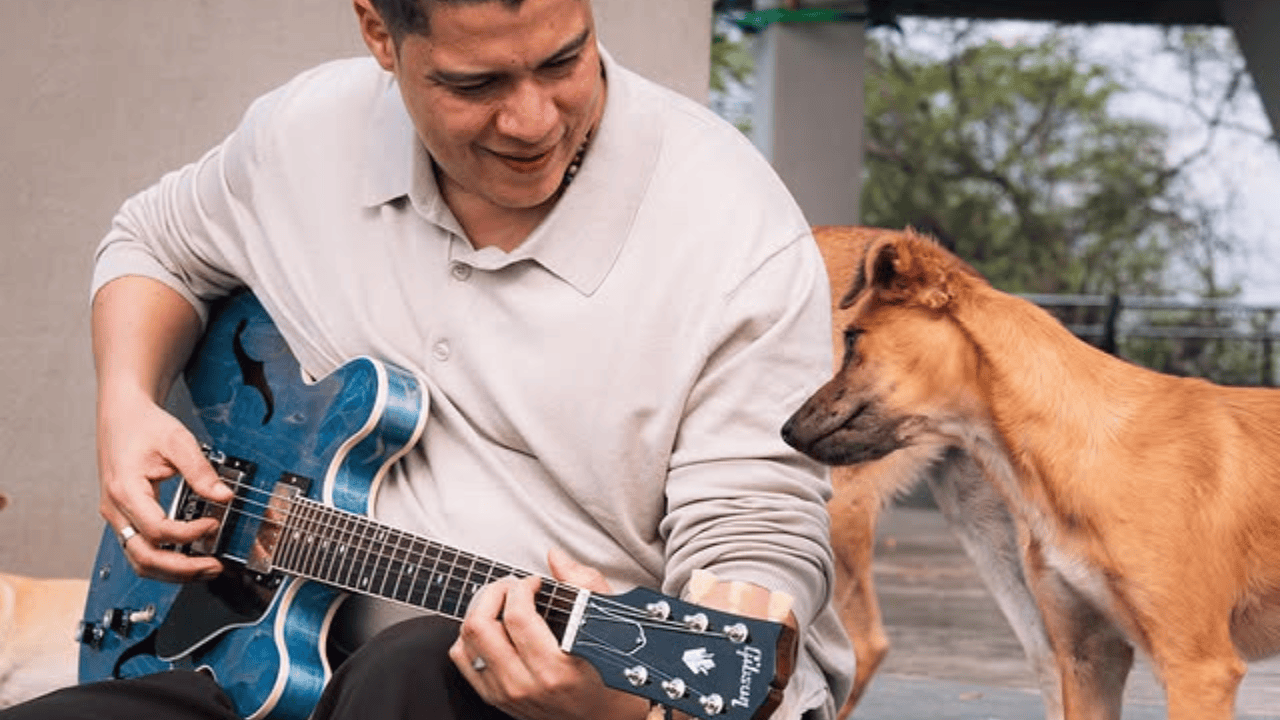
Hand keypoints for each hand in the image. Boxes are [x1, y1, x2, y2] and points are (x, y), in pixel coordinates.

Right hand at [96, 387, 232, 581]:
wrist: (122, 415)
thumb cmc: (143, 425)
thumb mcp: (177, 440)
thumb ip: (200, 470)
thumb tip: (224, 496)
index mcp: (125, 490)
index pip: (157, 529)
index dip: (188, 533)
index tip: (213, 524)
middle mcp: (116, 509)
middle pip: (143, 556)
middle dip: (181, 568)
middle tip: (213, 566)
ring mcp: (117, 516)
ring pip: (138, 560)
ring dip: (172, 571)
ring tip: (205, 568)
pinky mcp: (124, 517)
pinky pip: (140, 549)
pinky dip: (163, 560)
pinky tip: (187, 557)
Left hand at [448, 549, 650, 719]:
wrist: (604, 719)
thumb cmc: (609, 675)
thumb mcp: (607, 625)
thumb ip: (584, 585)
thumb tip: (555, 557)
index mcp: (557, 666)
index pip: (518, 616)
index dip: (521, 587)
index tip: (534, 582)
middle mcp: (527, 684)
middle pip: (481, 625)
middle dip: (494, 593)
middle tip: (512, 587)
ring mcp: (507, 693)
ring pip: (467, 641)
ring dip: (480, 611)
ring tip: (501, 603)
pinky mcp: (495, 698)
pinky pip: (463, 661)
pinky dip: (470, 638)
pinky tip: (492, 629)